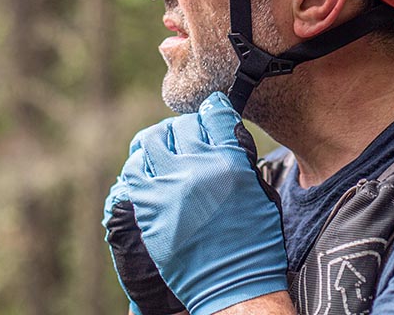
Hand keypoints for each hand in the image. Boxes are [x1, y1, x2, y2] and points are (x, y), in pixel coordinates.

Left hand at [103, 93, 288, 314]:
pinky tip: (148, 173)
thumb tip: (221, 132)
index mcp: (231, 160)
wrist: (233, 283)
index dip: (211, 110)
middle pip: (181, 125)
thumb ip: (238, 156)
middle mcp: (199, 167)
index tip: (209, 113)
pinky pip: (134, 172)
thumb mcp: (259, 189)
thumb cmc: (255, 240)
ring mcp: (170, 186)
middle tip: (185, 140)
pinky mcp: (149, 206)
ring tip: (161, 151)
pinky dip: (139, 167)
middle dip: (184, 129)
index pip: (214, 112)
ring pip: (151, 141)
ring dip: (158, 142)